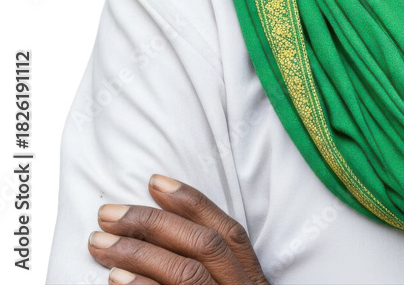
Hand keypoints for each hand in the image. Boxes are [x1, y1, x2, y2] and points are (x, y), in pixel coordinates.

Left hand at [88, 175, 269, 284]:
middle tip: (108, 212)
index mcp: (252, 279)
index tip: (155, 181)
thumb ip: (213, 269)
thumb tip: (165, 234)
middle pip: (203, 246)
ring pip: (186, 273)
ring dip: (138, 254)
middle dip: (154, 223)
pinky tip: (115, 278)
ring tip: (99, 242)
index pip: (228, 232)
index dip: (193, 203)